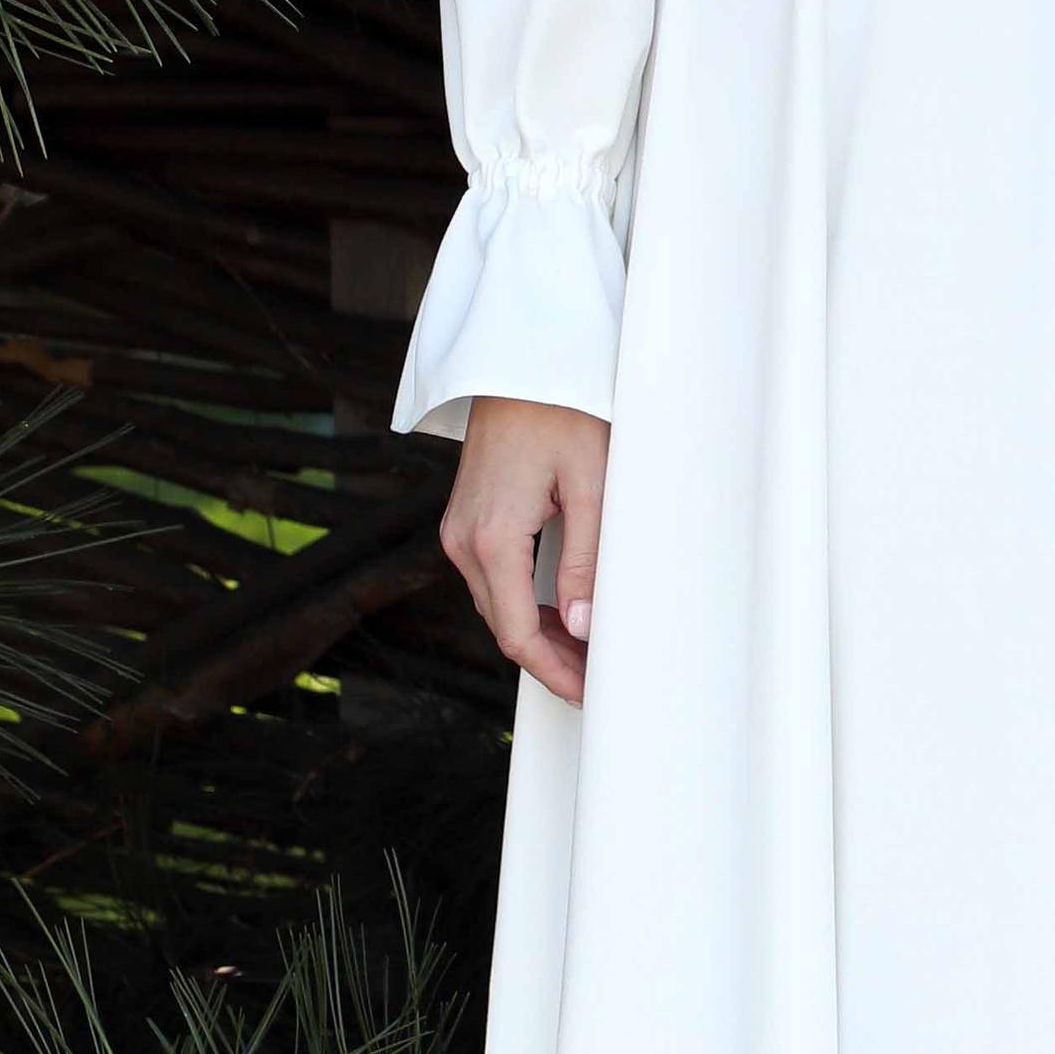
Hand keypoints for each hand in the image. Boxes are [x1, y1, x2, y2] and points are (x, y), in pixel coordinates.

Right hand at [440, 394, 610, 704]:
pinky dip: (522, 605)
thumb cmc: (563, 412)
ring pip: (496, 606)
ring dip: (536, 635)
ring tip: (585, 656)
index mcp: (492, 537)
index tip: (588, 692)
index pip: (518, 633)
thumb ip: (586, 561)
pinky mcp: (465, 519)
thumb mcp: (590, 486)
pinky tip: (558, 615)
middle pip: (503, 626)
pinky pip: (492, 578)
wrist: (521, 361)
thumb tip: (583, 627)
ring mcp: (457, 529)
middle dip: (549, 661)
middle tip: (597, 682)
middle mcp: (462, 540)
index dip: (555, 672)